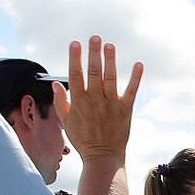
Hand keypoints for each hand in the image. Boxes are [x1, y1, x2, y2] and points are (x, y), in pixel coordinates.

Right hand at [53, 35, 143, 161]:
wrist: (103, 158)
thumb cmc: (83, 140)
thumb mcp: (66, 122)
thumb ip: (61, 102)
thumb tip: (55, 84)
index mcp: (79, 101)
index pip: (75, 75)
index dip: (75, 58)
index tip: (75, 43)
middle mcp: (95, 100)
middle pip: (93, 72)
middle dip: (93, 53)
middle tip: (95, 37)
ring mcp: (111, 104)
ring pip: (110, 78)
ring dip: (110, 61)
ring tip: (110, 45)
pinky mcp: (125, 109)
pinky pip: (131, 91)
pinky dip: (135, 78)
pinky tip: (138, 64)